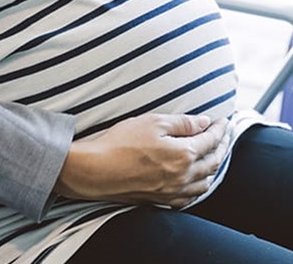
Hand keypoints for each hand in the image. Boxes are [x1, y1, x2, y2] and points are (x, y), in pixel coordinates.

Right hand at [54, 113, 230, 208]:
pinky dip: (201, 186)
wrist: (96, 170)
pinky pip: (191, 196)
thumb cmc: (120, 144)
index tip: (222, 120)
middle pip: (213, 161)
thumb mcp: (151, 122)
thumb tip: (204, 122)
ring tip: (215, 155)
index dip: (219, 128)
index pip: (210, 139)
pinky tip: (198, 180)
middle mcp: (184, 176)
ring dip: (215, 166)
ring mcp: (174, 191)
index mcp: (184, 154)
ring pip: (206, 181)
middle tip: (224, 135)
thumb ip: (182, 123)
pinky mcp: (162, 200)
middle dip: (222, 145)